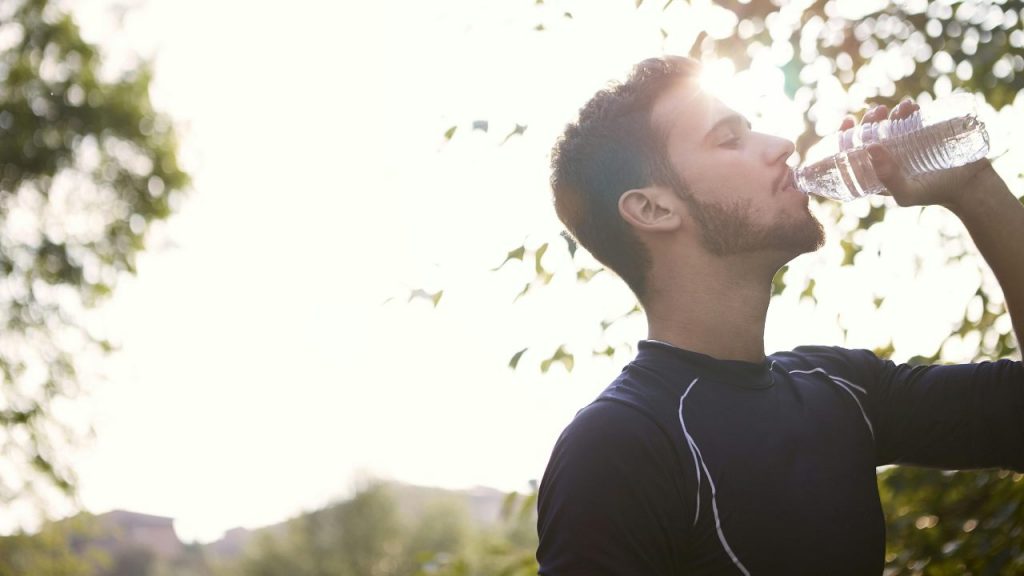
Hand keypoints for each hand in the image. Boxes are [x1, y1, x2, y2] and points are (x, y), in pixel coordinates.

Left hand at [840, 99, 996, 209]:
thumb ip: (887, 177)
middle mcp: (888, 156)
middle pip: (870, 134)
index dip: (845, 136)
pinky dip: (908, 110)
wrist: (969, 186)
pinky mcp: (924, 134)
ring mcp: (906, 144)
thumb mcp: (906, 193)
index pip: (853, 152)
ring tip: (899, 108)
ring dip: (889, 112)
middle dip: (869, 120)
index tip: (847, 121)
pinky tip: (910, 106)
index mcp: (876, 171)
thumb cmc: (933, 194)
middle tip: (877, 112)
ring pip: (890, 123)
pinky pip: (912, 118)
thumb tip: (869, 147)